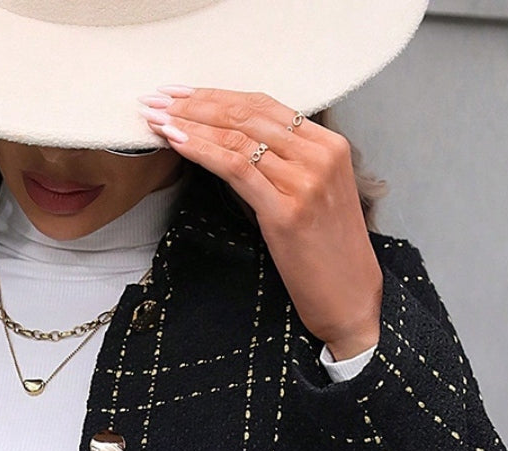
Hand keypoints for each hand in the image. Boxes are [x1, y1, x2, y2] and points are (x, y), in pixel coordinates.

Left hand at [138, 86, 382, 359]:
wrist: (351, 298)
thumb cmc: (327, 256)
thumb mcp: (313, 197)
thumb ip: (284, 167)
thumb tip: (234, 149)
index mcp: (329, 146)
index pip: (265, 105)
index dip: (219, 95)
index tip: (182, 94)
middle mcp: (320, 156)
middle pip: (247, 114)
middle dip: (196, 104)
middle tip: (158, 99)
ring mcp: (305, 182)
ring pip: (238, 137)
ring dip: (190, 124)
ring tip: (157, 119)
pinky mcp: (286, 211)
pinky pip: (236, 168)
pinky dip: (202, 151)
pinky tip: (177, 142)